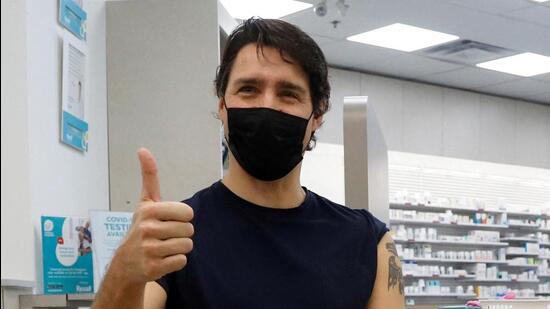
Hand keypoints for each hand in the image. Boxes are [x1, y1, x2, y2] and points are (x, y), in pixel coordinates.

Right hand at [112, 148, 193, 283]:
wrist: (125, 263)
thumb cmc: (141, 228)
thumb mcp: (145, 202)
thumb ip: (149, 176)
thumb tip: (143, 149)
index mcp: (149, 211)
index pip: (187, 212)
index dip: (183, 217)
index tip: (170, 220)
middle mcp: (147, 229)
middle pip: (189, 229)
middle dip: (182, 233)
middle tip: (166, 235)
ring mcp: (149, 250)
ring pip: (187, 245)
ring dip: (180, 247)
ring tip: (165, 247)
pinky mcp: (153, 268)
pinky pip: (182, 261)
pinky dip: (176, 261)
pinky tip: (163, 259)